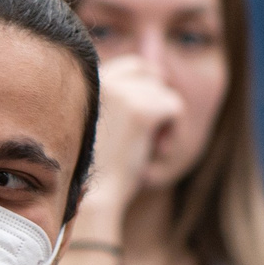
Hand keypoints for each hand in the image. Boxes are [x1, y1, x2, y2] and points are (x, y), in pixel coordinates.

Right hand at [78, 54, 182, 216]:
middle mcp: (101, 79)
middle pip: (151, 73)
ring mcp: (121, 93)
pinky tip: (157, 150)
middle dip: (157, 100)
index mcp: (88, 82)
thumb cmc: (98, 167)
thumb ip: (120, 96)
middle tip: (148, 133)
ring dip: (164, 120)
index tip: (142, 122)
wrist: (93, 198)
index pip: (132, 66)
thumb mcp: (102, 121)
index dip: (146, 90)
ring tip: (147, 146)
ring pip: (165, 93)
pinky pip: (175, 108)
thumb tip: (158, 71)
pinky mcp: (140, 111)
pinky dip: (173, 132)